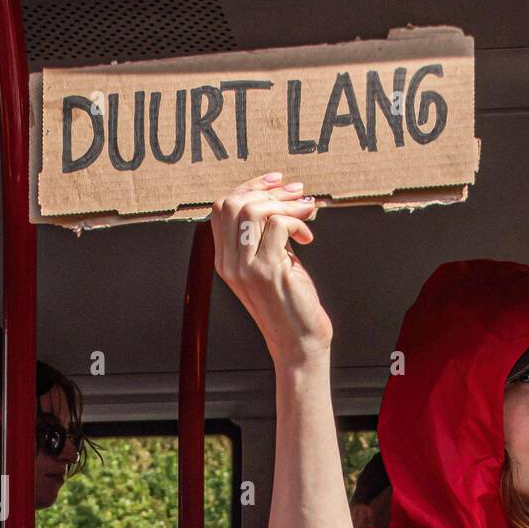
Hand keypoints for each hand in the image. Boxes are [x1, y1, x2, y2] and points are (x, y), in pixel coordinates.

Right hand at [210, 171, 332, 365]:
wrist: (299, 345)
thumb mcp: (273, 264)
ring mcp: (245, 268)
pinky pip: (277, 225)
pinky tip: (307, 239)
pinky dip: (296, 223)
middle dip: (267, 190)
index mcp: (225, 260)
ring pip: (252, 210)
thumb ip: (266, 236)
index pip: (221, 207)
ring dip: (285, 203)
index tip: (277, 182)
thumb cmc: (291, 305)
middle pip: (231, 203)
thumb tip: (279, 199)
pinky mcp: (267, 272)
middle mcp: (229, 263)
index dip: (249, 187)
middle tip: (298, 195)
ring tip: (307, 213)